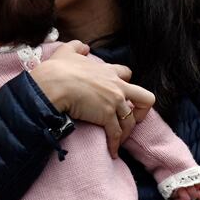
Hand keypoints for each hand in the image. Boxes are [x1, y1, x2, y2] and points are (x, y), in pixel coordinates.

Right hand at [29, 41, 154, 154]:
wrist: (54, 84)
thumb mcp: (67, 51)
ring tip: (118, 140)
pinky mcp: (106, 117)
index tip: (118, 94)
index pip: (127, 74)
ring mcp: (114, 102)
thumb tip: (84, 47)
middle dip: (141, 110)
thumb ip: (77, 47)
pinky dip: (115, 145)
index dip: (125, 84)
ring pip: (130, 121)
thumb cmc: (58, 69)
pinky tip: (111, 152)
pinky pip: (115, 134)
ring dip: (125, 132)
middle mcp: (117, 87)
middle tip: (132, 117)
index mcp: (109, 71)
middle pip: (145, 98)